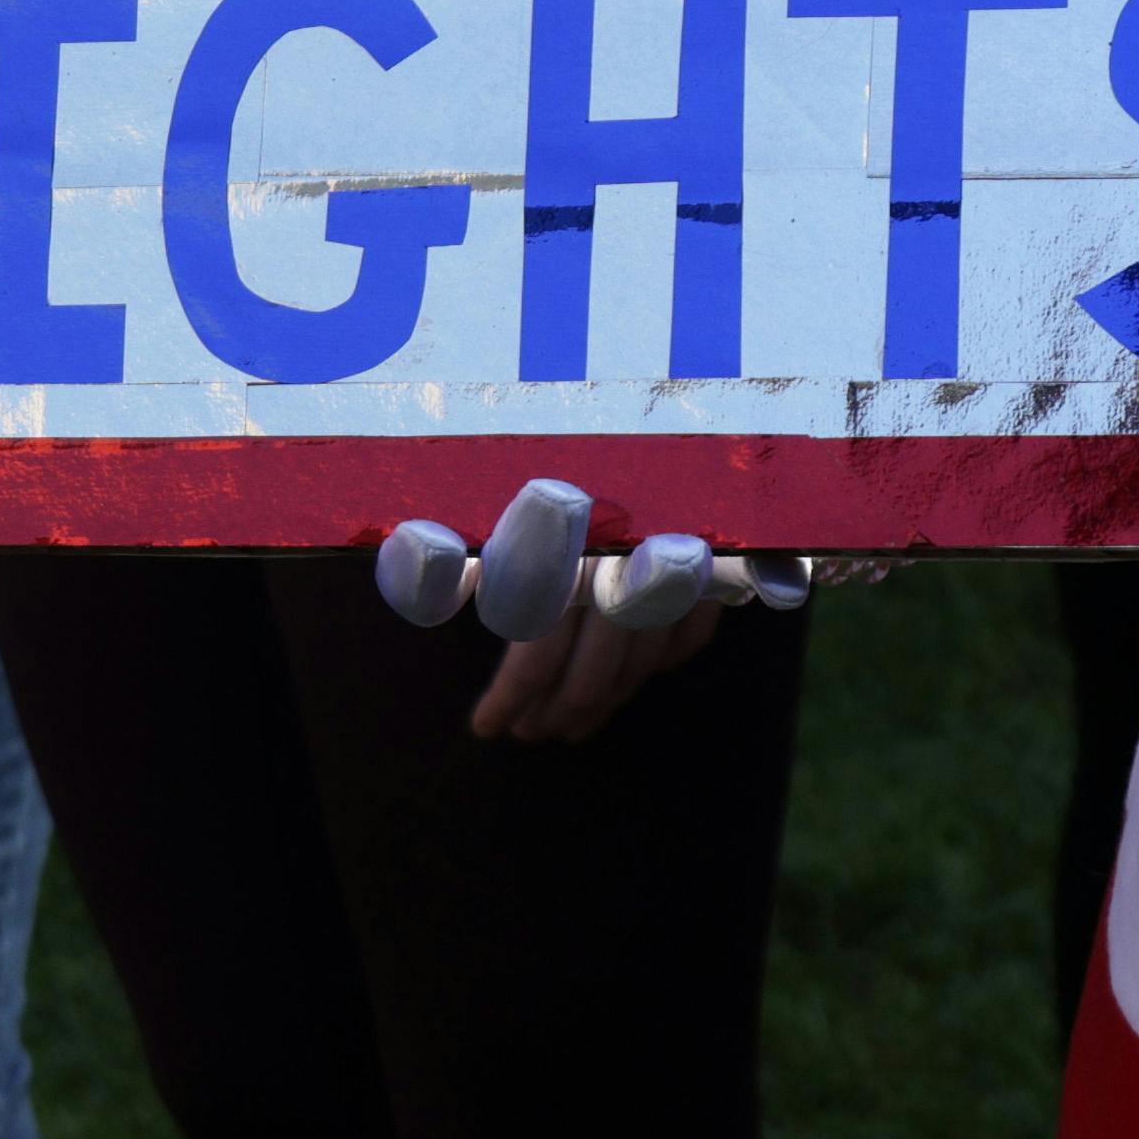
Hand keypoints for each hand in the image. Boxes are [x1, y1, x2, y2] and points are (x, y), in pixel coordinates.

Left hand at [374, 477, 795, 741]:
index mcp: (567, 545)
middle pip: (590, 667)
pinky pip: (689, 632)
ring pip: (638, 660)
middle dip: (554, 710)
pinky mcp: (718, 560)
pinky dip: (661, 661)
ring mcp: (679, 563)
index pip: (536, 649)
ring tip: (569, 727)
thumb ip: (460, 542)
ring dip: (602, 702)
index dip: (511, 697)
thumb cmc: (553, 451)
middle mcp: (625, 559)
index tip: (487, 728)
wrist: (662, 403)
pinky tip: (633, 679)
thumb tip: (420, 571)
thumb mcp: (496, 491)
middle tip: (527, 735)